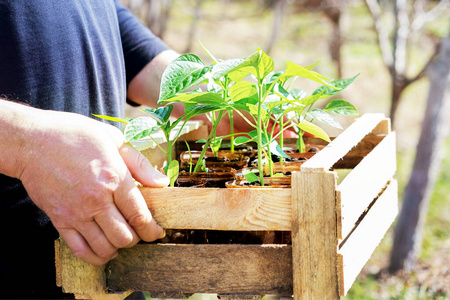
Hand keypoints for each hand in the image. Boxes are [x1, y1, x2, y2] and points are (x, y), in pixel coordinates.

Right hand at [19, 110, 168, 264]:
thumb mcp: (113, 139)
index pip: (140, 216)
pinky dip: (95, 256)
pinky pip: (79, 250)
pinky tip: (102, 249)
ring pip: (104, 247)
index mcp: (114, 179)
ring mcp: (76, 213)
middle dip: (137, 239)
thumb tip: (161, 183)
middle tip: (139, 232)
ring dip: (117, 248)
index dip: (152, 230)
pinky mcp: (59, 220)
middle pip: (125, 237)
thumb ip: (140, 164)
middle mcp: (96, 200)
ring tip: (121, 239)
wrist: (32, 141)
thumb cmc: (74, 135)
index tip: (157, 232)